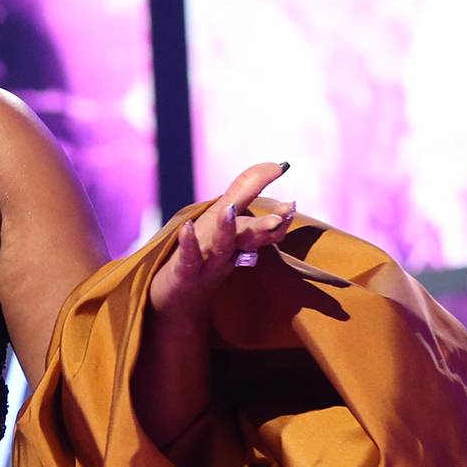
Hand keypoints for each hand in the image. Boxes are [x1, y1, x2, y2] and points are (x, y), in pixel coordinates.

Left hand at [149, 161, 297, 323]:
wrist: (174, 302)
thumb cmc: (201, 258)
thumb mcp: (224, 223)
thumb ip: (246, 191)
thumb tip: (276, 165)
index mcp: (239, 243)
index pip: (264, 230)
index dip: (279, 219)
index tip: (292, 204)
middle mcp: (227, 254)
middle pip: (249, 238)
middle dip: (267, 226)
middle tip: (286, 211)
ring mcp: (205, 266)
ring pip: (221, 247)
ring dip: (227, 229)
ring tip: (229, 208)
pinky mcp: (183, 274)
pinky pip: (187, 259)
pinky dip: (188, 244)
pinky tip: (187, 228)